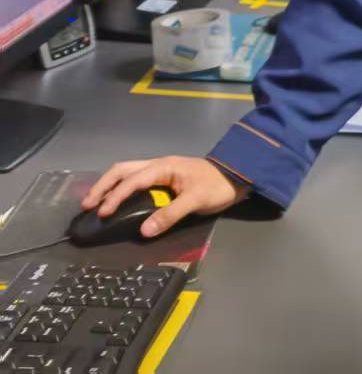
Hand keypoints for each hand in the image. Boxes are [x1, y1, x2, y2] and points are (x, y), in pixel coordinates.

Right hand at [82, 156, 247, 238]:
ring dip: (110, 185)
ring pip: (127, 172)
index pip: (133, 180)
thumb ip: (170, 214)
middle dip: (103, 186)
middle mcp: (159, 165)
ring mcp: (161, 170)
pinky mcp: (164, 177)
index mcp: (164, 167)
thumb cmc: (218, 186)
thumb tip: (143, 231)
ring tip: (95, 203)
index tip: (102, 213)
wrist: (239, 176)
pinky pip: (136, 179)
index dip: (116, 196)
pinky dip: (121, 187)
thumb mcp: (196, 200)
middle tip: (87, 205)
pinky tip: (116, 200)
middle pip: (123, 170)